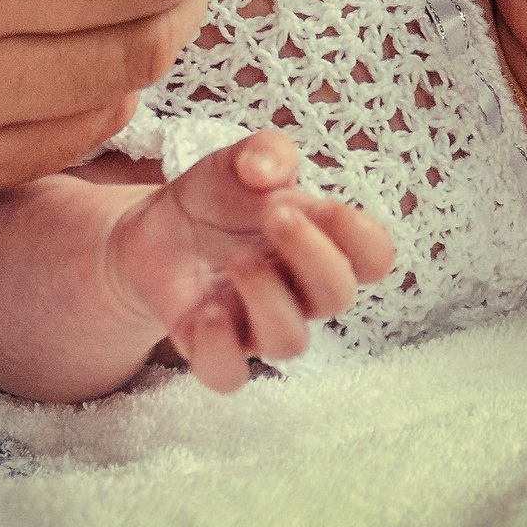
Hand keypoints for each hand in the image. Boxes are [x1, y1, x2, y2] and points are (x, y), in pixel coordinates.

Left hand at [107, 131, 395, 392]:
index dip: (360, 236)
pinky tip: (207, 310)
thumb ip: (265, 152)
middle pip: (337, 296)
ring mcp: (255, 324)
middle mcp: (298, 291)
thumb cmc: (214, 198)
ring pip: (289, 341)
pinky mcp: (210, 347)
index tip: (322, 203)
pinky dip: (221, 348)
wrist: (152, 229)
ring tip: (238, 257)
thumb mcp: (237, 160)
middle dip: (311, 253)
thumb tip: (267, 170)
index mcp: (320, 244)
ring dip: (268, 296)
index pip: (373, 258)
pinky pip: (228, 374)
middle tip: (274, 213)